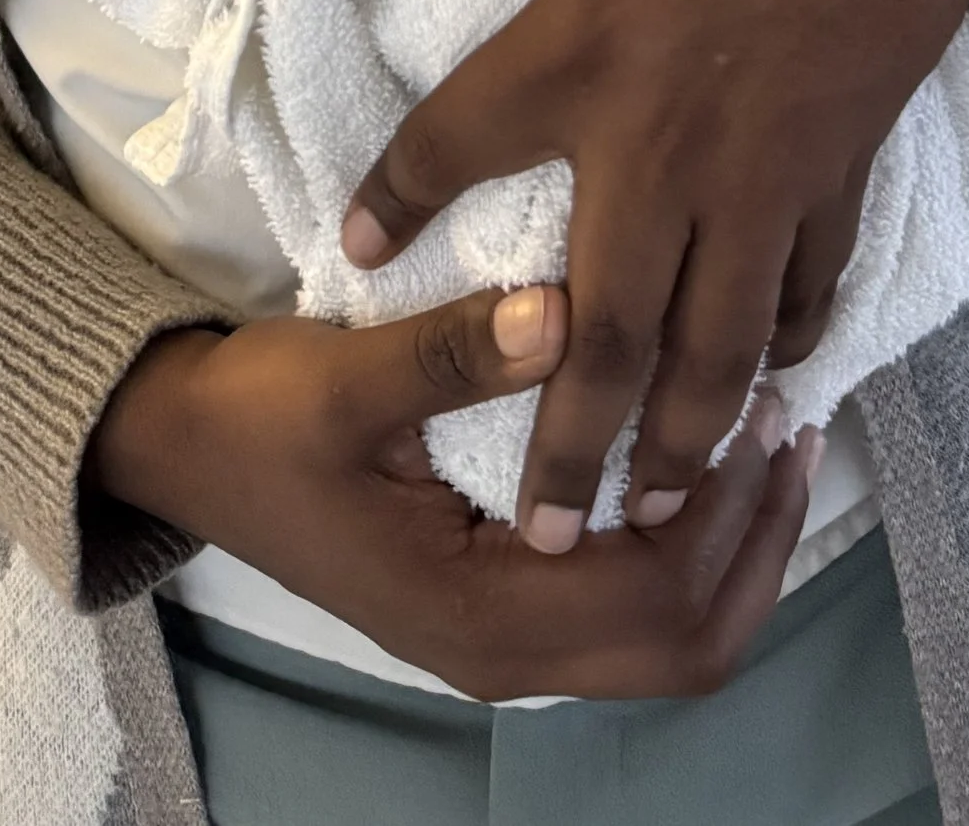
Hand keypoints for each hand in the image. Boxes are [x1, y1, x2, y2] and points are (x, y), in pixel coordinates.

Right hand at [90, 286, 817, 701]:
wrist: (177, 449)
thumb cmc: (257, 419)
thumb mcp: (346, 379)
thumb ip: (458, 355)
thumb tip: (568, 314)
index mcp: (476, 616)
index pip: (656, 599)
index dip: (727, 512)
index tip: (762, 404)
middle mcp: (502, 653)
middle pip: (686, 643)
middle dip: (755, 541)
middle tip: (790, 423)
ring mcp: (501, 639)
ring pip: (666, 638)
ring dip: (730, 548)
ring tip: (766, 437)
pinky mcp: (497, 602)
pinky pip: (629, 608)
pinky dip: (684, 547)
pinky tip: (696, 456)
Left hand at [304, 0, 968, 551]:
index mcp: (582, 43)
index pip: (455, 142)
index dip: (397, 201)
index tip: (356, 257)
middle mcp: (663, 137)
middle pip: (597, 327)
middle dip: (565, 444)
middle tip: (533, 541)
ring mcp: (761, 170)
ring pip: (709, 345)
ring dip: (674, 437)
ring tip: (642, 512)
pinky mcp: (840, 171)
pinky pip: (804, 291)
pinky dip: (780, 354)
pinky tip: (759, 398)